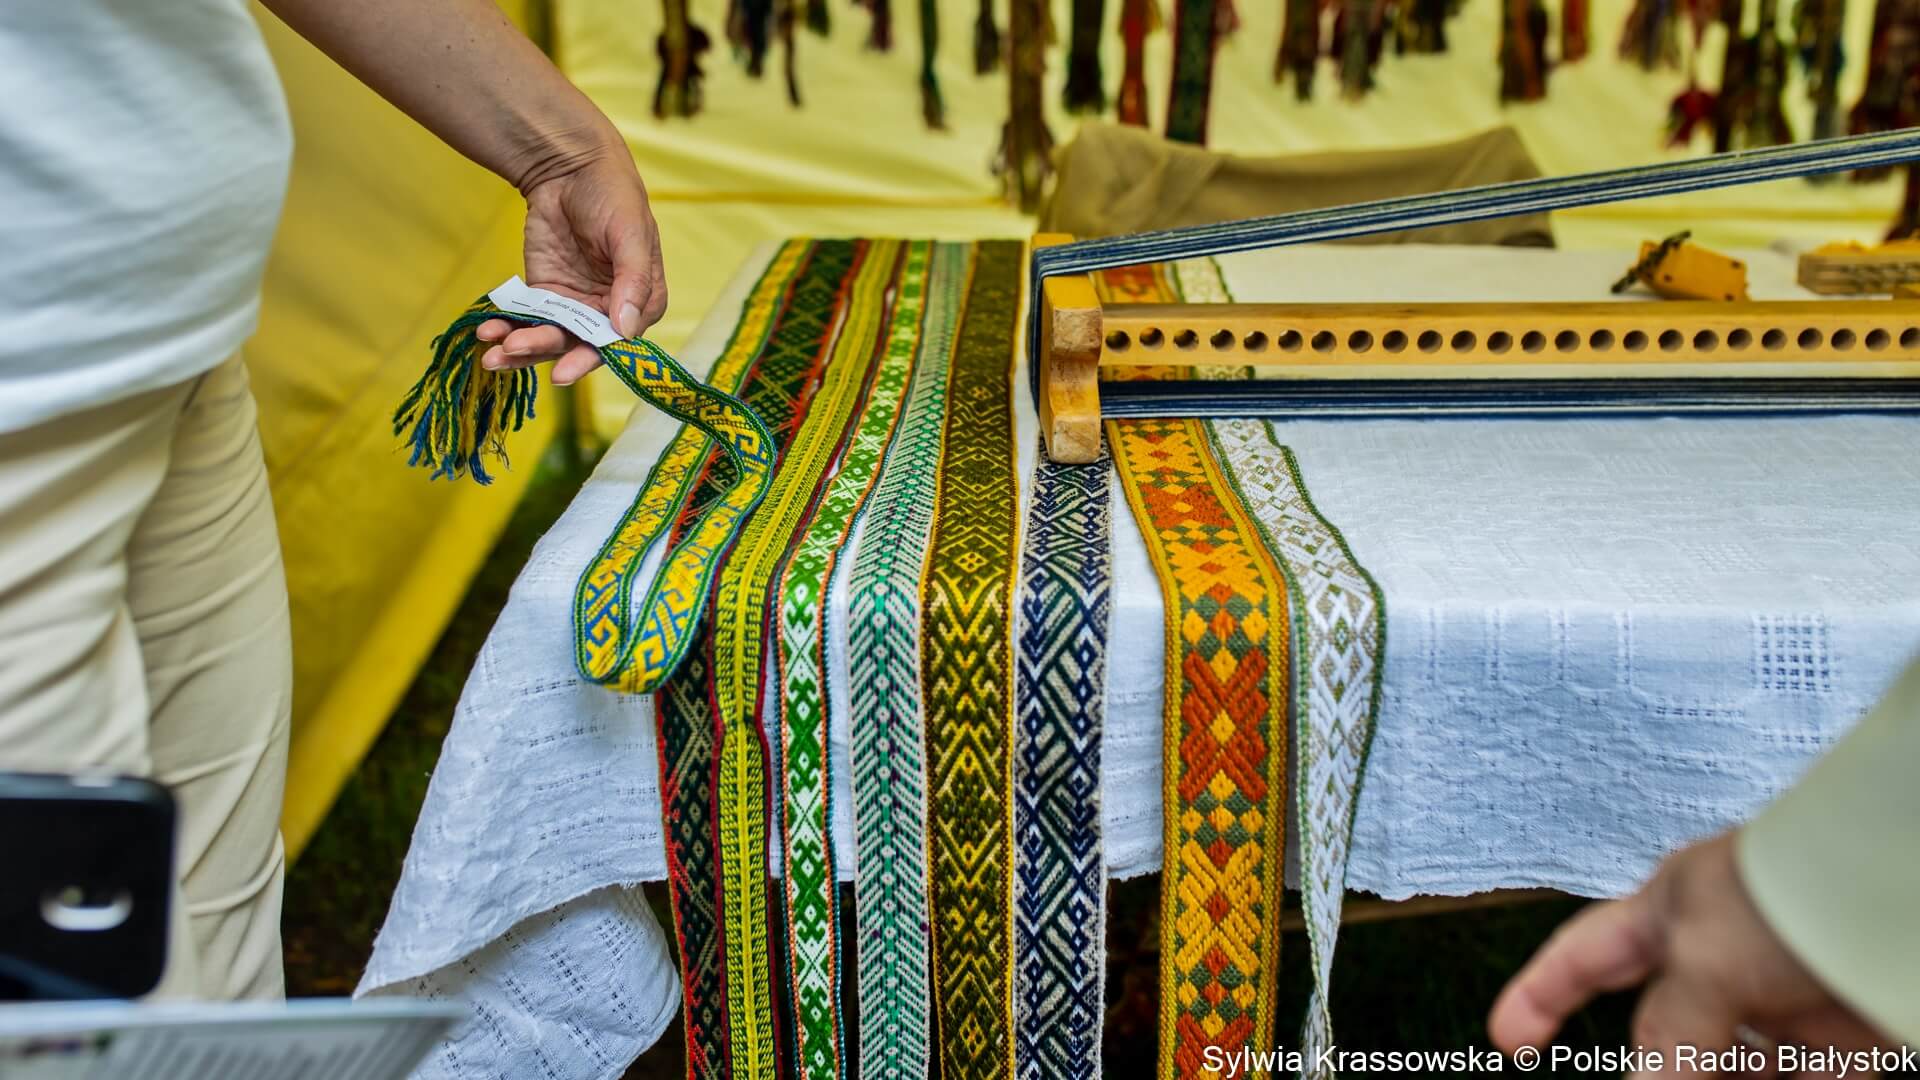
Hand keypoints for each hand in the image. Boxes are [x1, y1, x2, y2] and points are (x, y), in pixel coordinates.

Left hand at [475, 148, 666, 385]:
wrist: (570, 166)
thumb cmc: (613, 194)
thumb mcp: (630, 233)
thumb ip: (632, 280)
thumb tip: (626, 329)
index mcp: (641, 302)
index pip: (620, 343)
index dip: (591, 359)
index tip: (564, 371)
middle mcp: (609, 311)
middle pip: (579, 346)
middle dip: (547, 353)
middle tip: (515, 351)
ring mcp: (575, 305)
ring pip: (550, 338)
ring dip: (521, 348)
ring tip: (493, 351)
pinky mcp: (544, 295)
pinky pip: (527, 320)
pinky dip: (507, 329)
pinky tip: (487, 333)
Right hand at [1488, 832, 1885, 1076]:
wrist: (1901, 888)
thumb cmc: (1796, 888)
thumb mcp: (1703, 960)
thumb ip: (1669, 1034)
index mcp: (1669, 912)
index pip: (1585, 958)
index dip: (1541, 995)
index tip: (1510, 1043)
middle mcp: (1719, 953)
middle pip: (1664, 1026)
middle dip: (1648, 1069)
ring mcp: (1780, 995)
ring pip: (1729, 1062)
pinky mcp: (1840, 1034)